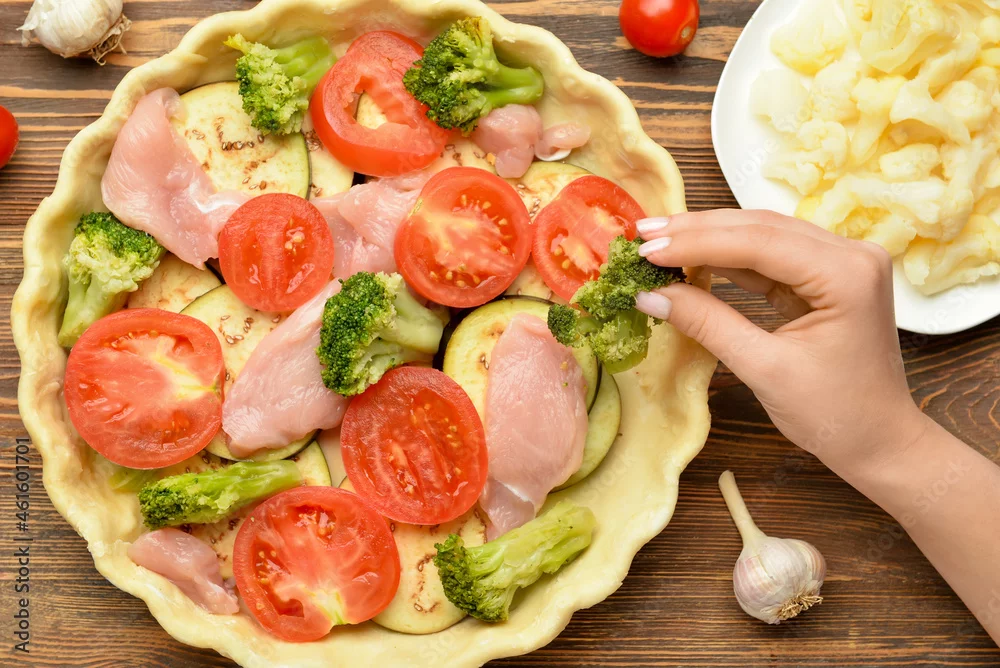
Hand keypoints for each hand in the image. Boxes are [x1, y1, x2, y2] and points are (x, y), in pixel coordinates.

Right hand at [634, 209, 929, 473]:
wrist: (879, 440)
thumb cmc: (832, 415)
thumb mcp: (763, 369)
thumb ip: (707, 323)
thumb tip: (649, 295)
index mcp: (846, 274)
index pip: (758, 242)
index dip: (696, 243)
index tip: (646, 250)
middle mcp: (851, 254)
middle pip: (760, 227)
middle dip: (697, 230)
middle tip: (643, 235)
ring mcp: (842, 261)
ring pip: (763, 234)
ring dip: (709, 237)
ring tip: (658, 241)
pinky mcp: (828, 274)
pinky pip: (771, 254)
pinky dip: (729, 257)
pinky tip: (692, 256)